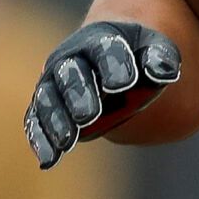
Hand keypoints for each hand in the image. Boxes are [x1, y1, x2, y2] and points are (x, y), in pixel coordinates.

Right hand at [25, 21, 180, 167]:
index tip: (125, 85)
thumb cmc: (137, 56)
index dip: (115, 65)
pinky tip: (49, 160)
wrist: (111, 57)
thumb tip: (161, 71)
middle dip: (80, 93)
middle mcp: (71, 57)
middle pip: (71, 74)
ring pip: (49, 98)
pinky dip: (41, 139)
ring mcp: (54, 81)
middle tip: (90, 115)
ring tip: (67, 142)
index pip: (106, 48)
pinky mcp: (47, 104)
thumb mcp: (155, 51)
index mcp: (100, 38)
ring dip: (57, 120)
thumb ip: (160, 58)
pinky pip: (37, 120)